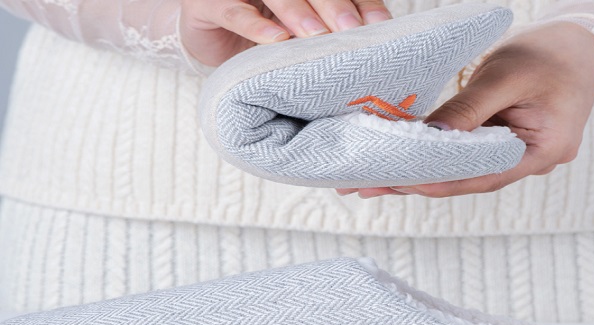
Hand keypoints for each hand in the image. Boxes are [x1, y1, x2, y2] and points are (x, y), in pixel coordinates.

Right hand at [181, 0, 391, 66]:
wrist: (207, 37)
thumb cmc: (262, 35)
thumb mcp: (299, 34)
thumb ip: (330, 32)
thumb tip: (372, 44)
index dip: (362, 4)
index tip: (378, 28)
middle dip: (334, 7)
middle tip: (350, 31)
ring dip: (298, 13)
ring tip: (316, 36)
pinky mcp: (209, 3)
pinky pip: (234, 12)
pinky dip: (255, 26)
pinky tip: (275, 40)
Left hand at [339, 21, 593, 198]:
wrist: (579, 47)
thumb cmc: (550, 56)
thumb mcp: (506, 76)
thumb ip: (470, 109)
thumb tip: (430, 137)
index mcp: (542, 151)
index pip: (481, 175)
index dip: (436, 180)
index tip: (395, 182)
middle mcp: (528, 163)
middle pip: (466, 180)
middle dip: (417, 183)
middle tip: (367, 185)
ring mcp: (515, 157)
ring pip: (462, 172)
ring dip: (420, 173)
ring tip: (374, 179)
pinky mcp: (501, 146)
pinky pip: (465, 157)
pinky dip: (434, 158)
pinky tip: (402, 161)